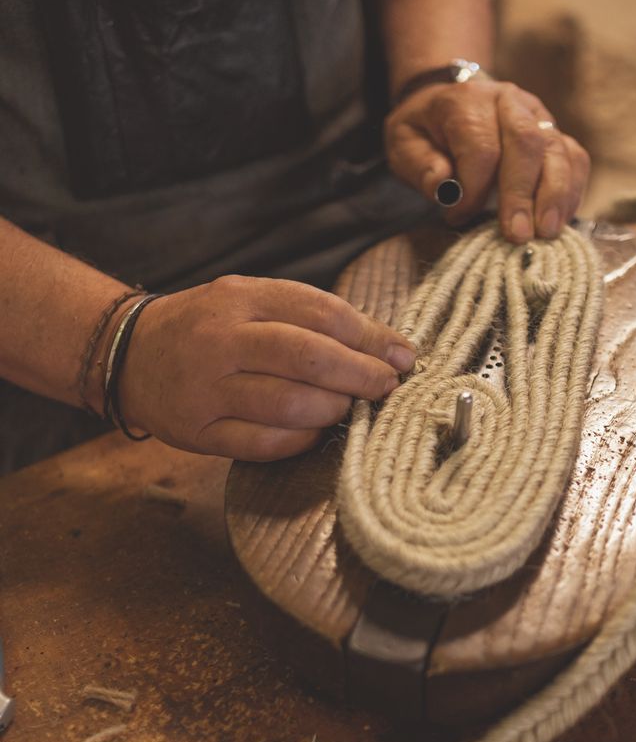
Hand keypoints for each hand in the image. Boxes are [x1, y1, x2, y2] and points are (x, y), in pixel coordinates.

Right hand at [118, 275, 415, 459]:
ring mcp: (206, 389)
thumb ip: (307, 317)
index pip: (319, 313)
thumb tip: (385, 345)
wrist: (128, 354)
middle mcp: (220, 340)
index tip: (402, 354)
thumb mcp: (248, 300)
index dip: (370, 336)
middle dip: (361, 375)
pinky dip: (300, 440)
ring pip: (288, 404)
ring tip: (351, 408)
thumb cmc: (206, 327)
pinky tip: (316, 432)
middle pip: (308, 358)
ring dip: (333, 409)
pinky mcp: (197, 431)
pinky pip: (262, 443)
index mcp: (239, 298)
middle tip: (387, 386)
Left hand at [384, 78, 590, 242]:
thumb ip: (420, 165)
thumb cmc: (426, 132)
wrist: (447, 102)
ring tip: (546, 232)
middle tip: (517, 236)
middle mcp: (508, 100)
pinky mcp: (554, 132)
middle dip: (522, 195)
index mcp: (467, 101)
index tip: (457, 217)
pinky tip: (560, 220)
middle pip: (526, 144)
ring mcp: (537, 114)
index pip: (481, 148)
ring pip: (557, 150)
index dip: (472, 189)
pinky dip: (572, 190)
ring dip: (555, 195)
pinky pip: (575, 157)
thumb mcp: (404, 144)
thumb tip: (444, 187)